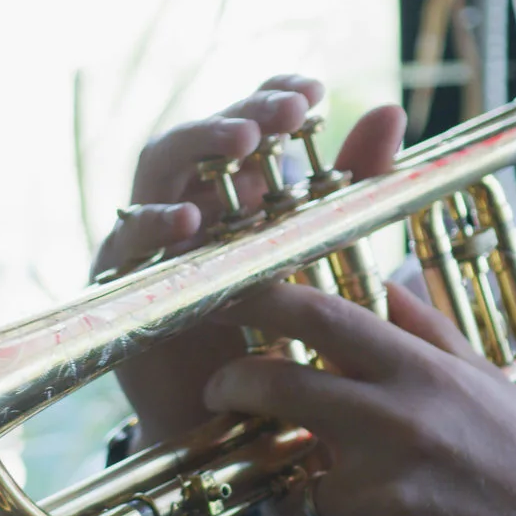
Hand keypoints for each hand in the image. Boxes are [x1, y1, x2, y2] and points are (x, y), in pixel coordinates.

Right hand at [98, 77, 404, 442]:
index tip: (313, 92)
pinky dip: (154, 223)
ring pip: (158, 170)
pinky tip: (190, 220)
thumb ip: (354, 185)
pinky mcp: (123, 283)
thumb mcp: (326, 252)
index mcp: (234, 188)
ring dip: (198, 148)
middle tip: (284, 115)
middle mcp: (189, 202)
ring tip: (244, 144)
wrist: (237, 423)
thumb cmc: (279, 334)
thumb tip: (392, 112)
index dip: (270, 96)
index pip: (246, 121)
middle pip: (199, 137)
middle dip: (241, 116)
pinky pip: (125, 242)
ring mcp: (151, 239)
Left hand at [203, 282, 515, 515]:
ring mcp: (388, 496)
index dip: (260, 301)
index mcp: (424, 377)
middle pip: (276, 389)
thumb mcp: (491, 385)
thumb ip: (431, 333)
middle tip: (222, 391)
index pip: (322, 318)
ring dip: (311, 506)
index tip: (231, 302)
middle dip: (233, 386)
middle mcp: (399, 426)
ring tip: (362, 515)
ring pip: (299, 494)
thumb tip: (388, 285)